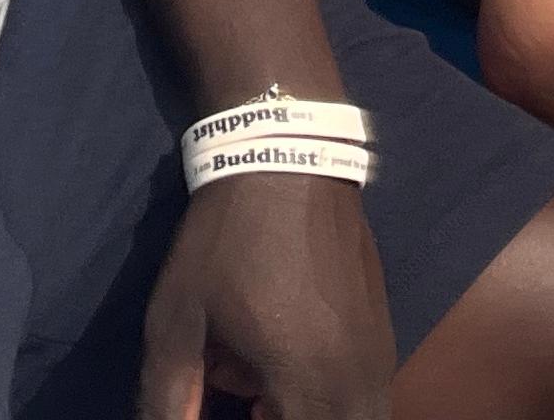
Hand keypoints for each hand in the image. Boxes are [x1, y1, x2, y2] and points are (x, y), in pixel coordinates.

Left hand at [139, 171, 395, 419]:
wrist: (287, 158)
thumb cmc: (226, 240)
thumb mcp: (177, 320)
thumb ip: (169, 397)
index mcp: (306, 381)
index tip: (239, 412)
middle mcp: (358, 378)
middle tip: (251, 405)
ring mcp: (379, 353)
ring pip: (357, 415)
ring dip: (311, 412)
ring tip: (260, 388)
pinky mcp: (385, 330)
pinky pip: (367, 391)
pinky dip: (330, 396)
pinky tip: (285, 358)